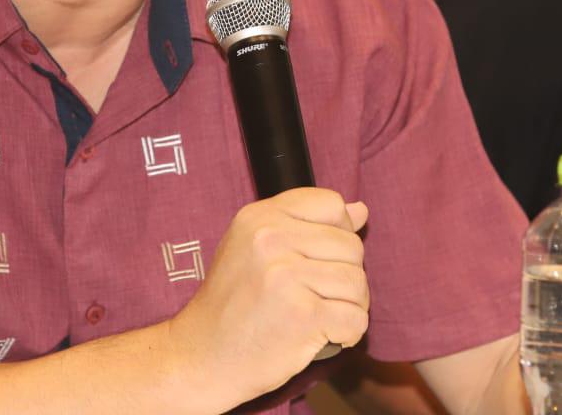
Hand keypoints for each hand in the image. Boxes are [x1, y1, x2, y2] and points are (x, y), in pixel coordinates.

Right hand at [168, 188, 369, 408]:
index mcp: (259, 217)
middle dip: (346, 276)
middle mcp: (270, 239)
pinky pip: (356, 318)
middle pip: (351, 245)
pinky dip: (349, 333)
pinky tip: (326, 336)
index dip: (337, 233)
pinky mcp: (302, 315)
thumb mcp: (255, 249)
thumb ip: (306, 225)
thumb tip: (360, 210)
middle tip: (319, 297)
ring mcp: (286, 276)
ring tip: (323, 317)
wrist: (200, 357)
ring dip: (350, 306)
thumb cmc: (232, 305)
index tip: (318, 259)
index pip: (331, 204)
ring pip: (358, 282)